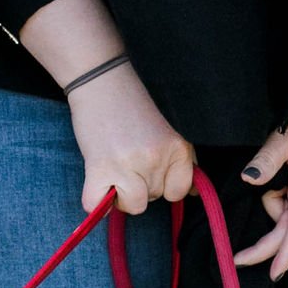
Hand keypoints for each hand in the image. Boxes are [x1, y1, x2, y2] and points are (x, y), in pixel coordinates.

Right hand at [67, 65, 195, 217]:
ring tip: (114, 171)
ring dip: (120, 196)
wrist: (101, 81)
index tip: (151, 170)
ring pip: (132, 206)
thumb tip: (192, 195)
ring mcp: (128, 165)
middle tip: (127, 157)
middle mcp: (156, 158)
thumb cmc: (133, 107)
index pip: (179, 192)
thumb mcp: (167, 131)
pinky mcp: (99, 168)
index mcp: (177, 148)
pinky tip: (96, 183)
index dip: (164, 186)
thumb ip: (180, 162)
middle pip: (154, 198)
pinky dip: (94, 201)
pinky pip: (96, 206)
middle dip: (140, 185)